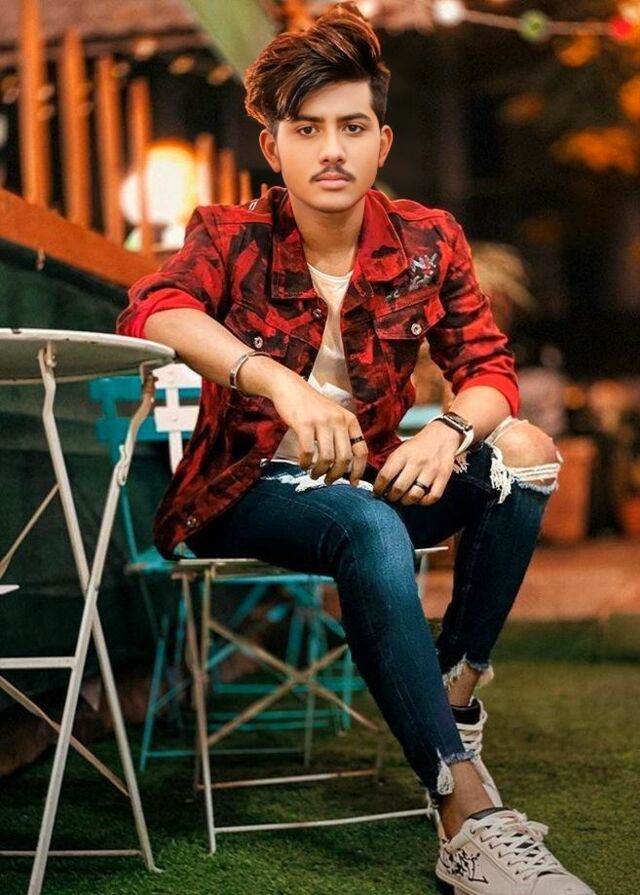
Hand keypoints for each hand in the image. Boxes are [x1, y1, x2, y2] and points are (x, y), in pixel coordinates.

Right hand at [268, 371, 367, 485]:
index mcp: (349, 420)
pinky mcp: (304, 423)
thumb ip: (341, 435)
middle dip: (336, 475)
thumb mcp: (334, 416)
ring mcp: (322, 421)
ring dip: (320, 471)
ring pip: (327, 458)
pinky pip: (308, 451)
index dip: (359, 470)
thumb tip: (345, 465)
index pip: (361, 450)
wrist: (290, 387)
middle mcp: (339, 420)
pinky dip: (305, 463)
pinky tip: (302, 464)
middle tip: (328, 481)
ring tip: (314, 475)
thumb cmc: (311, 406)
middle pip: (345, 458)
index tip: (353, 483)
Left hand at [373, 421, 460, 505]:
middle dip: (391, 497)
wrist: (442, 435)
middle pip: (399, 488)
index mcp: (403, 454)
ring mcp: (431, 471)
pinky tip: (418, 498)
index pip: (385, 475)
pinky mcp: (443, 477)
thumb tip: (381, 484)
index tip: (377, 492)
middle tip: (390, 497)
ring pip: (415, 495)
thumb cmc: (418, 446)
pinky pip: (432, 497)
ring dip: (405, 501)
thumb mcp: (401, 449)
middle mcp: (417, 462)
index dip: (378, 488)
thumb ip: (391, 465)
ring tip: (402, 499)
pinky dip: (423, 502)